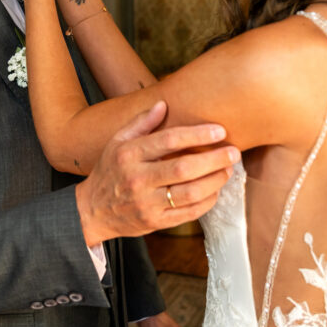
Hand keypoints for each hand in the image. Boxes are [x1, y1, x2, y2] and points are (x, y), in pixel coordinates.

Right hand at [76, 101, 238, 245]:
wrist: (92, 211)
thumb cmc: (109, 171)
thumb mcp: (117, 142)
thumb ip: (141, 123)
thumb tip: (164, 104)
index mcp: (128, 154)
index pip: (168, 140)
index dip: (197, 134)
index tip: (219, 130)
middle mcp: (137, 179)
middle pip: (183, 168)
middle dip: (214, 159)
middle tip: (234, 151)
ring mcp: (146, 203)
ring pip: (189, 193)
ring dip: (214, 181)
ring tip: (227, 171)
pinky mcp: (154, 222)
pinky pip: (188, 213)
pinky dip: (207, 201)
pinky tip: (215, 190)